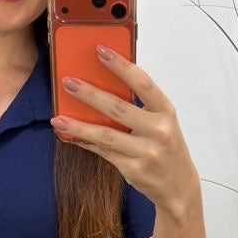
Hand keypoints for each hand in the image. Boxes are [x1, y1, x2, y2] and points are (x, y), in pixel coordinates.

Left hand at [51, 44, 199, 216]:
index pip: (143, 83)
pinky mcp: (133, 170)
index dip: (121, 66)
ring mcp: (146, 153)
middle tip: (68, 83)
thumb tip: (103, 85)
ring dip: (78, 125)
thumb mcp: (162, 122)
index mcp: (166, 112)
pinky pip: (103, 152)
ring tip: (58, 118)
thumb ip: (140, 106)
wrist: (178, 186)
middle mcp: (159, 131)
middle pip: (118, 108)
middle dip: (90, 94)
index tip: (100, 51)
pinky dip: (85, 142)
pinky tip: (71, 135)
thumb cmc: (167, 147)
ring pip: (106, 135)